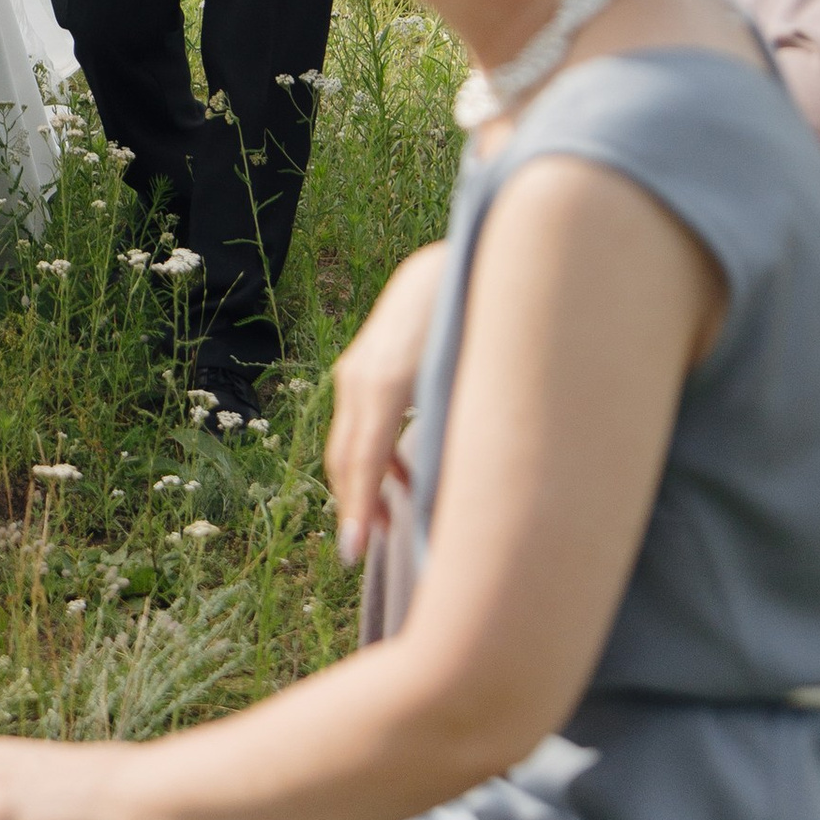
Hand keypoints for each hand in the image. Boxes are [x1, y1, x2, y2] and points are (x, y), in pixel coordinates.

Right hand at [324, 245, 446, 565]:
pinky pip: (356, 422)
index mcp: (387, 384)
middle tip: (365, 552)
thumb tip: (461, 492)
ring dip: (361, 484)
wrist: (452, 265)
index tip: (353, 554)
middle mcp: (361, 377)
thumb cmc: (473, 321)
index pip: (363, 462)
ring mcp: (356, 368)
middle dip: (353, 506)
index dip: (358, 511)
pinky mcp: (363, 365)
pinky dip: (370, 456)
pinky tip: (398, 478)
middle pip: (345, 457)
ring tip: (388, 524)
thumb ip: (458, 429)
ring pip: (347, 441)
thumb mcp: (471, 377)